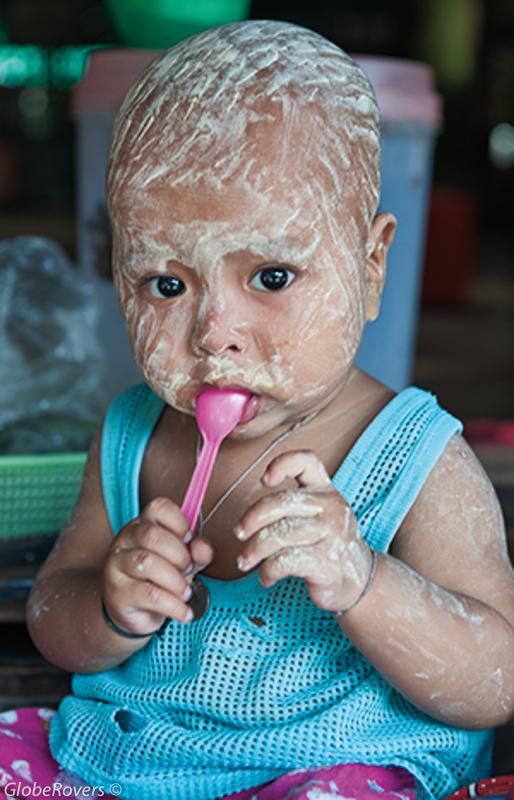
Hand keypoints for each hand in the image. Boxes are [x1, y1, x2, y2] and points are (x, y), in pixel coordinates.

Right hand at [102, 497, 213, 632]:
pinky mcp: (118, 592)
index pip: (158, 508)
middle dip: (179, 555)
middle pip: (152, 536)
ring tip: (186, 593)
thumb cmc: (160, 578)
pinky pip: (148, 595)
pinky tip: (184, 612)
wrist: (134, 612)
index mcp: (144, 524)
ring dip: (176, 581)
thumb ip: (197, 552)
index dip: (179, 523)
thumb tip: (203, 548)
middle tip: (189, 569)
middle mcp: (126, 539)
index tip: (189, 541)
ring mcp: (118, 565)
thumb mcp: (183, 562)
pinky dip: (173, 605)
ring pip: (147, 564)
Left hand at [234, 450, 371, 612]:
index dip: (282, 464)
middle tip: (239, 532)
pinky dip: (268, 571)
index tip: (264, 480)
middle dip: (252, 518)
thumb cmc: (329, 546)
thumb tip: (249, 514)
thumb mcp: (320, 516)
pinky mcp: (326, 562)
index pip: (307, 462)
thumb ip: (293, 505)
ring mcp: (331, 535)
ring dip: (254, 550)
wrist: (359, 580)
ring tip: (245, 561)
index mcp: (327, 491)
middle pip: (281, 502)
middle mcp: (331, 508)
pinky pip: (284, 561)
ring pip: (279, 534)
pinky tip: (266, 577)